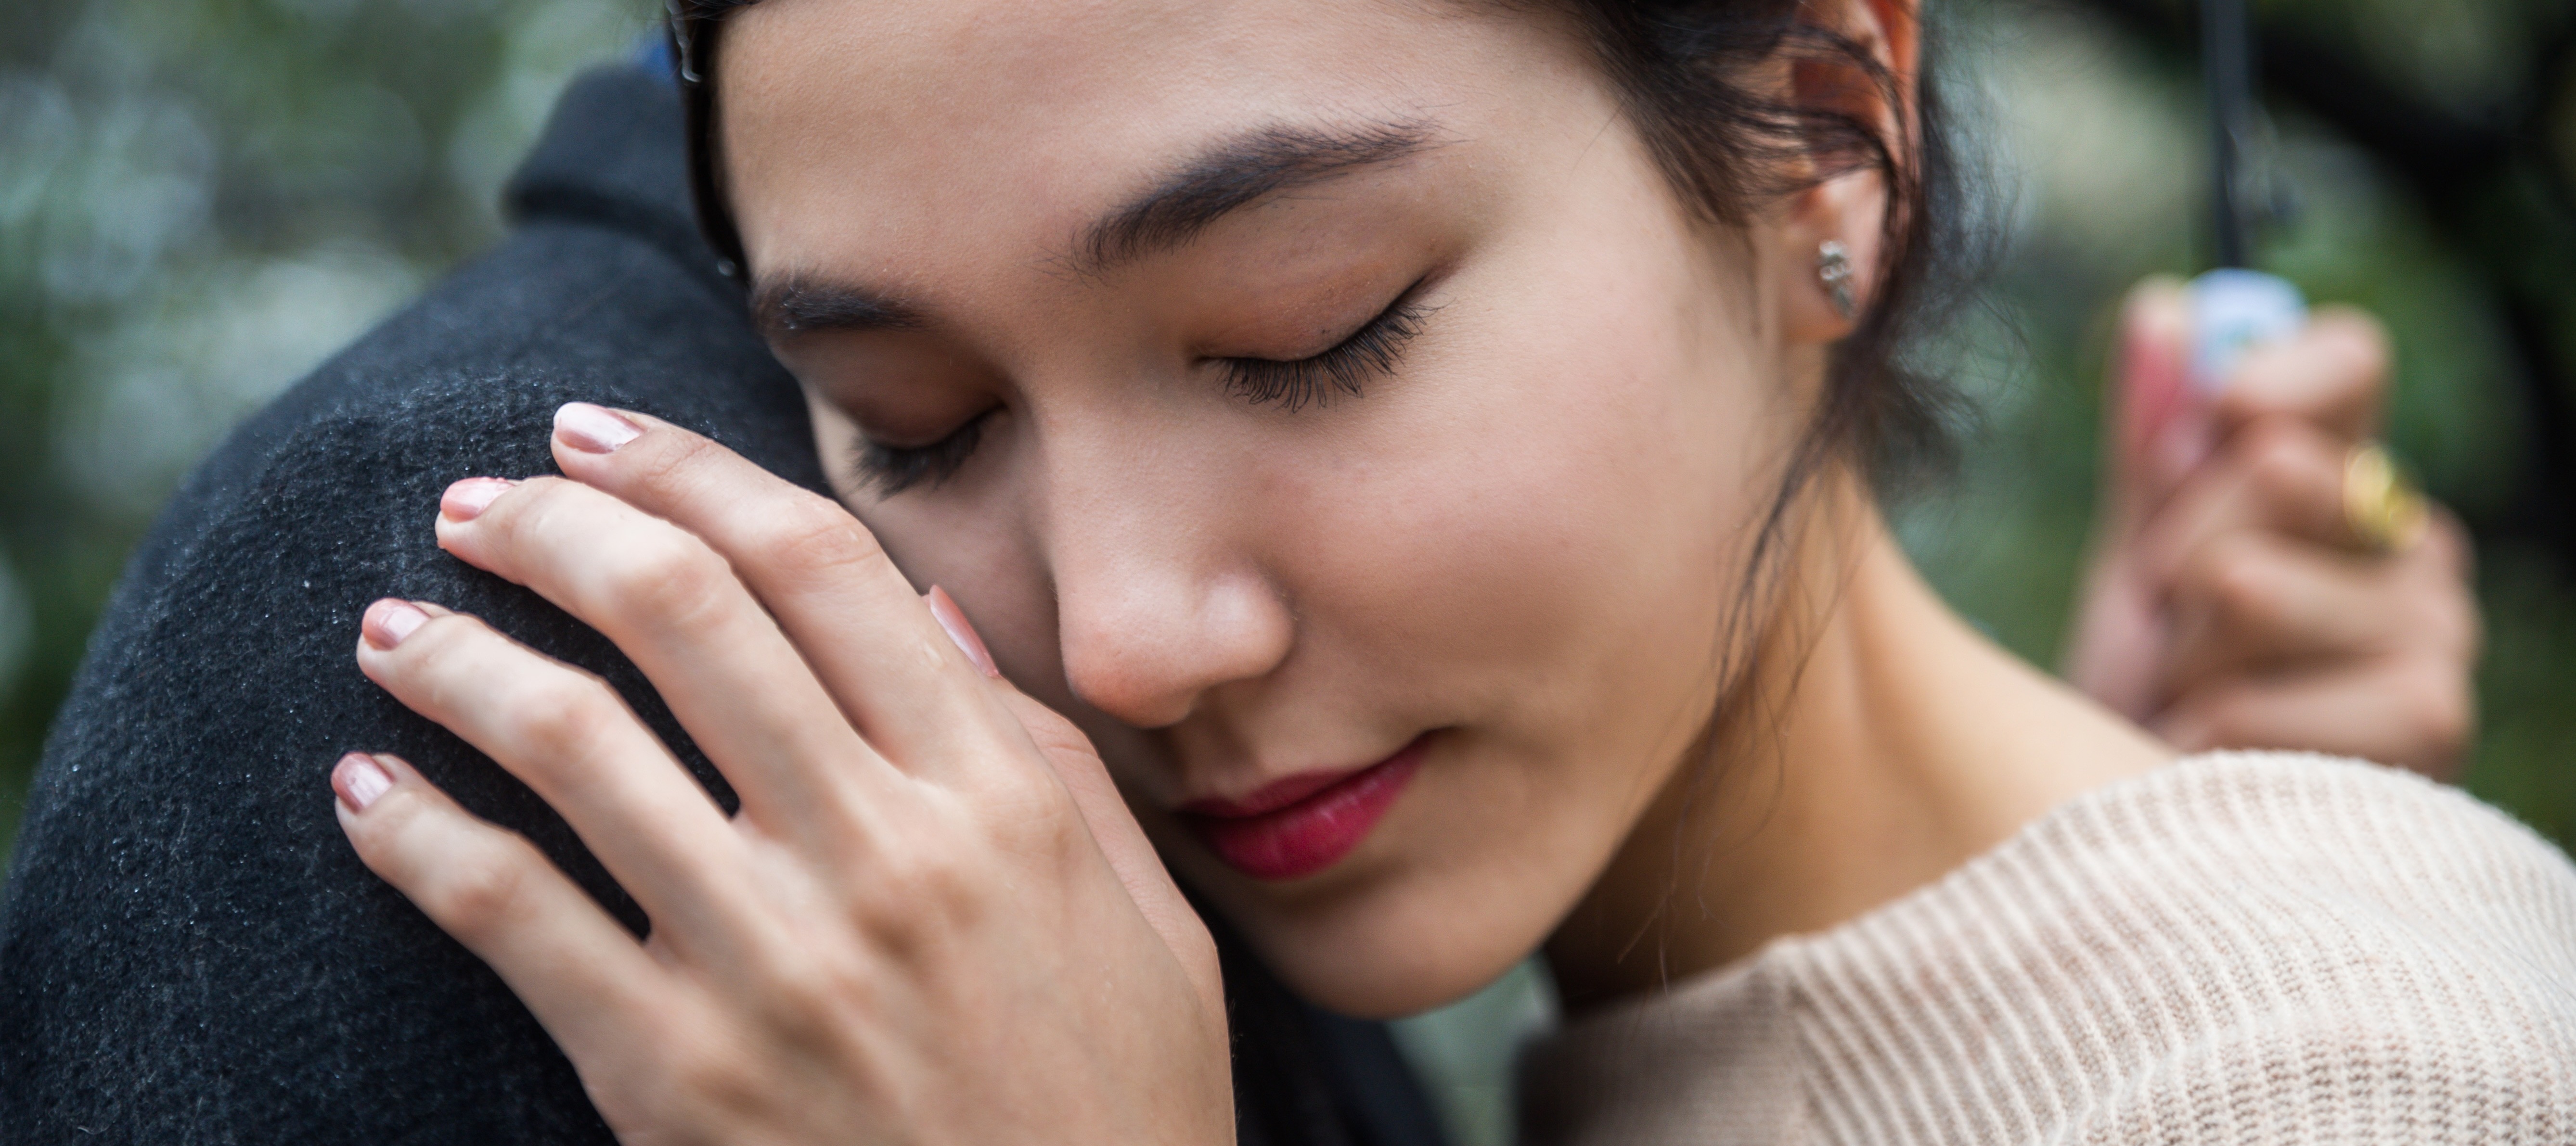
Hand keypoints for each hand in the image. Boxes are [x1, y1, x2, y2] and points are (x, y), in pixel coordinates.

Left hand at [329, 405, 1231, 1144]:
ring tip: (393, 626)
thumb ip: (1039, 754)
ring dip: (456, 658)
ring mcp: (771, 963)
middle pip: (682, 612)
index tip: (596, 436)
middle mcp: (882, 854)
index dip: (689, 470)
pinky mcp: (672, 1074)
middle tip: (476, 500)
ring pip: (572, 740)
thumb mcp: (1141, 911)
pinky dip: (416, 836)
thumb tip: (921, 618)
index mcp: (997, 796)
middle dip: (553, 525)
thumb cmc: (1117, 1097)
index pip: (818, 567)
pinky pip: (507, 916)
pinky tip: (367, 789)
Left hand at [2064, 279, 2480, 778]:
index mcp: (2345, 479)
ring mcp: (2435, 633)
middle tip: (2169, 616)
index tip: (2227, 407)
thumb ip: (2155, 442)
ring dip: (2184, 653)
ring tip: (2185, 696)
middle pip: (2281, 468)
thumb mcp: (2135, 556)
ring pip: (2255, 585)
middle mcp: (2410, 542)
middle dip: (2181, 549)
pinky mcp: (2428, 725)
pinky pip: (2267, 695)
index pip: (2353, 362)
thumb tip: (2166, 307)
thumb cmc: (2145, 688)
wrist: (2143, 825)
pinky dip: (2208, 731)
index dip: (2281, 369)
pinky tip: (2207, 755)